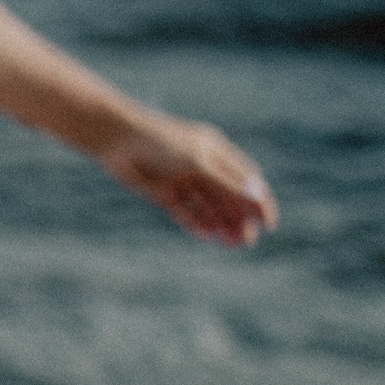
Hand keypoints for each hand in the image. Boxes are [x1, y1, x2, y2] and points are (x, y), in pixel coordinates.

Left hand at [95, 111, 276, 247]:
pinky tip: (207, 236)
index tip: (267, 224)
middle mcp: (200, 166)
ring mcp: (181, 180)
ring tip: (230, 243)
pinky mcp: (163, 192)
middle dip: (239, 218)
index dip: (258, 201)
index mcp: (215, 152)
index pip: (246, 179)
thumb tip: (259, 197)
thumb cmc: (161, 144)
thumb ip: (226, 183)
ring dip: (221, 224)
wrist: (117, 141)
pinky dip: (196, 223)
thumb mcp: (198, 164)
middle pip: (227, 197)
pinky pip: (184, 211)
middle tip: (245, 242)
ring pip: (207, 206)